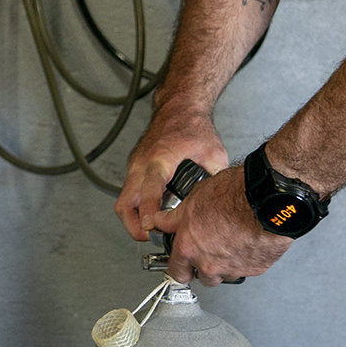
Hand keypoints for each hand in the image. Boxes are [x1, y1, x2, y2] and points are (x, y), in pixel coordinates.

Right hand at [118, 106, 228, 242]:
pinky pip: (129, 194)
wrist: (178, 107)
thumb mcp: (213, 153)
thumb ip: (216, 179)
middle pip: (125, 204)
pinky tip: (154, 214)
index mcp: (160, 159)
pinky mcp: (134, 168)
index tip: (152, 229)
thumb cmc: (192, 126)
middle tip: (150, 239)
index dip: (149, 213)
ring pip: (123, 201)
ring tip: (153, 232)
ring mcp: (134, 166)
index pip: (149, 191)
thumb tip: (221, 202)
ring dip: (133, 220)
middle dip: (134, 227)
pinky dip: (136, 208)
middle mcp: (142, 164)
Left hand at [152, 163, 292, 284]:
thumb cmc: (232, 195)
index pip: (176, 273)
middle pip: (203, 278)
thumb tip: (159, 221)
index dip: (179, 268)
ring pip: (226, 275)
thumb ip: (173, 218)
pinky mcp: (255, 268)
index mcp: (189, 248)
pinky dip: (246, 259)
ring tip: (231, 242)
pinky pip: (247, 268)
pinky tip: (246, 241)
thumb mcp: (193, 199)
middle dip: (204, 267)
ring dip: (226, 264)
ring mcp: (233, 269)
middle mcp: (209, 264)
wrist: (266, 199)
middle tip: (210, 248)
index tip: (181, 265)